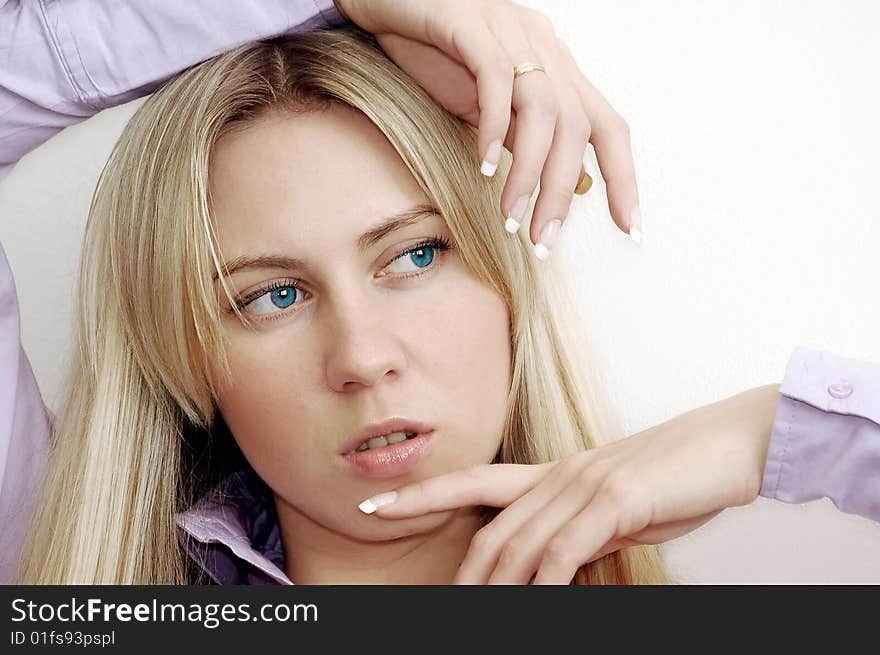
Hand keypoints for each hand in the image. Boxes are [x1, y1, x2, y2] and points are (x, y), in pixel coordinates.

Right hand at [332, 0, 642, 249]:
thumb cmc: (438, 52)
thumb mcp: (491, 106)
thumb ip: (528, 140)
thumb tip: (569, 186)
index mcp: (558, 70)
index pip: (608, 128)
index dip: (624, 178)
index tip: (631, 228)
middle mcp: (546, 50)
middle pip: (577, 128)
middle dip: (561, 193)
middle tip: (542, 240)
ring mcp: (513, 34)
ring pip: (544, 110)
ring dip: (529, 172)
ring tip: (510, 216)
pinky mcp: (474, 26)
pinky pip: (496, 80)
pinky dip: (494, 127)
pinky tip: (482, 166)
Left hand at [358, 384, 780, 583]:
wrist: (728, 445)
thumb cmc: (673, 479)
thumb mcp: (615, 508)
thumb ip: (578, 529)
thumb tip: (552, 563)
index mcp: (554, 474)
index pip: (474, 482)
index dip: (422, 493)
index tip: (378, 504)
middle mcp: (560, 476)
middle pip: (491, 528)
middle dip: (460, 572)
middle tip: (439, 602)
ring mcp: (585, 485)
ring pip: (522, 543)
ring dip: (497, 585)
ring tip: (476, 610)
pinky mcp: (617, 498)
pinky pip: (567, 546)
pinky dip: (546, 578)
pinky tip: (539, 595)